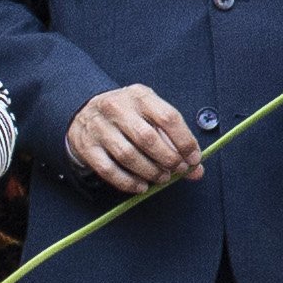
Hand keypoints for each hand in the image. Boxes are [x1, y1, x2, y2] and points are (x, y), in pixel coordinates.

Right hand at [65, 82, 204, 196]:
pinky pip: (109, 170)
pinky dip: (128, 182)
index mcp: (139, 96)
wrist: (86, 112)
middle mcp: (117, 108)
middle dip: (168, 159)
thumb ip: (174, 140)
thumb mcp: (151, 115)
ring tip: (161, 178)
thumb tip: (196, 169)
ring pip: (128, 156)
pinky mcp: (87, 146)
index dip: (184, 141)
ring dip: (150, 172)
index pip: (168, 118)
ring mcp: (99, 127)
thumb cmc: (127, 115)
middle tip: (177, 170)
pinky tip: (141, 186)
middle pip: (147, 138)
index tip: (194, 159)